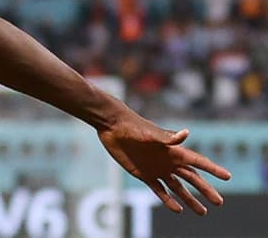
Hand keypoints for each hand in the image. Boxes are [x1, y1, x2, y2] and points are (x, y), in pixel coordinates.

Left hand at [97, 114, 231, 214]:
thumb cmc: (133, 126)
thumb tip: (186, 133)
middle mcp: (168, 161)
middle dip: (205, 190)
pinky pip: (159, 190)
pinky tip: (177, 209)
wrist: (112, 126)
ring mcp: (156, 168)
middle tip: (219, 202)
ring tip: (203, 212)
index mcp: (173, 151)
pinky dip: (168, 200)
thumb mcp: (150, 133)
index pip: (198, 161)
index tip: (227, 176)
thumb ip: (168, 137)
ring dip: (189, 199)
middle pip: (192, 178)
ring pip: (178, 187)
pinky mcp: (143, 174)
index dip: (213, 169)